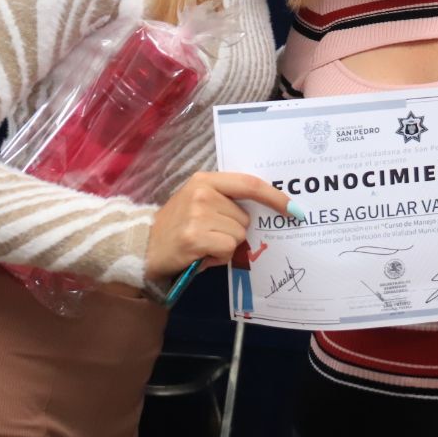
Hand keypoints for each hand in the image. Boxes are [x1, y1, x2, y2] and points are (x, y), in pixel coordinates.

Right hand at [145, 172, 290, 282]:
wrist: (143, 247)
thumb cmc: (176, 226)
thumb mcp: (198, 202)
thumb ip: (225, 201)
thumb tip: (263, 212)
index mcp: (205, 180)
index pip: (249, 184)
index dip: (274, 196)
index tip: (294, 208)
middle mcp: (202, 193)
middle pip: (245, 217)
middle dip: (234, 230)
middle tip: (209, 234)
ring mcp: (198, 214)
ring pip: (238, 235)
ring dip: (226, 245)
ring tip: (203, 244)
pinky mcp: (195, 237)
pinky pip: (228, 249)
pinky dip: (219, 257)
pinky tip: (201, 254)